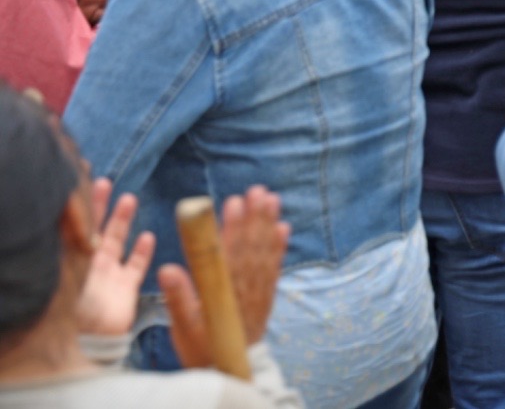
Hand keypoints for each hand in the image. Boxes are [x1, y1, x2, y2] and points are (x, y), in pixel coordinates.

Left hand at [75, 181, 156, 336]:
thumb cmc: (72, 302)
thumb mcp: (70, 264)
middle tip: (104, 182)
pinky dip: (142, 251)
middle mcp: (88, 263)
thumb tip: (70, 209)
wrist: (87, 339)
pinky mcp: (126, 288)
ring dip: (122, 220)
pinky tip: (147, 236)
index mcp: (71, 258)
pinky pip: (136, 266)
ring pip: (116, 241)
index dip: (81, 205)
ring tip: (128, 199)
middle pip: (95, 229)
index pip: (76, 225)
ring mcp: (107, 275)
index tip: (83, 181)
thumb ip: (74, 239)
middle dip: (99, 206)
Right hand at [161, 187, 288, 365]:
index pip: (229, 253)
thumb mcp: (183, 326)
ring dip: (269, 225)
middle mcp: (245, 288)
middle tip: (257, 190)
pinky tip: (283, 228)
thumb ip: (178, 298)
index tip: (233, 201)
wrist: (227, 369)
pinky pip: (275, 268)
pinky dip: (279, 248)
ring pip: (265, 254)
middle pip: (251, 247)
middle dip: (254, 217)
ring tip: (271, 199)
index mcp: (224, 292)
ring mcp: (259, 291)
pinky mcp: (266, 296)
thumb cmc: (200, 346)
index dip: (232, 227)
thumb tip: (166, 268)